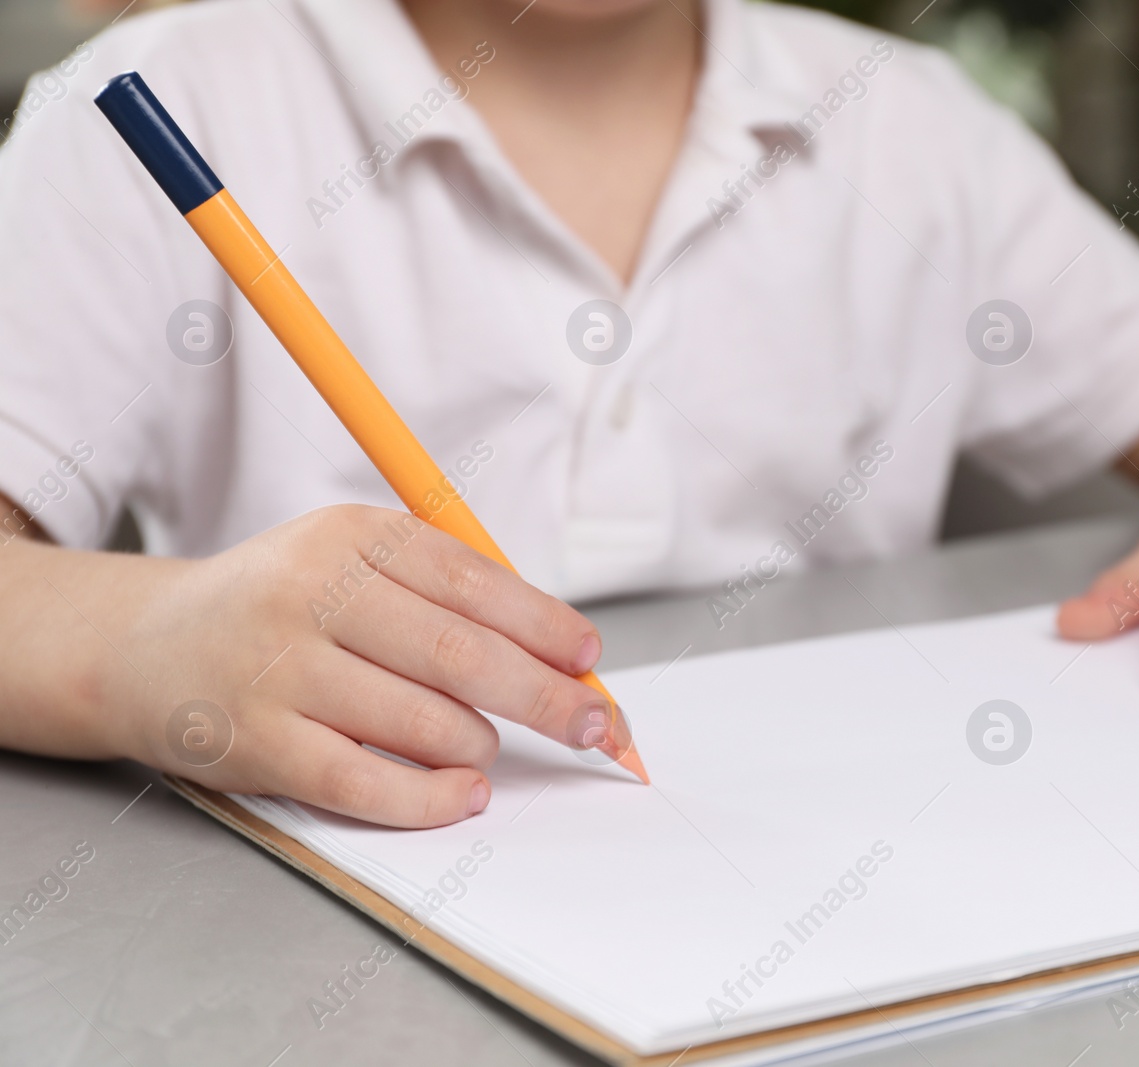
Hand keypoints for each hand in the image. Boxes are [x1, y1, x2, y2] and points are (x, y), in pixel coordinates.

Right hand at [13, 505, 619, 826]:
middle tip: (597, 725)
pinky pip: (366, 784)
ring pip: (423, 720)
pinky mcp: (257, 745)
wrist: (144, 646)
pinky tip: (463, 794)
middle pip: (461, 654)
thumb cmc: (282, 605)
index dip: (546, 625)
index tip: (591, 658)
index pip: (473, 582)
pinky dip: (431, 798)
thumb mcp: (353, 561)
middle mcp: (312, 595)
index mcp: (351, 537)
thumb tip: (562, 651)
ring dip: (478, 744)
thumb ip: (446, 593)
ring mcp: (280, 672)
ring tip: (483, 747)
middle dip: (547, 697)